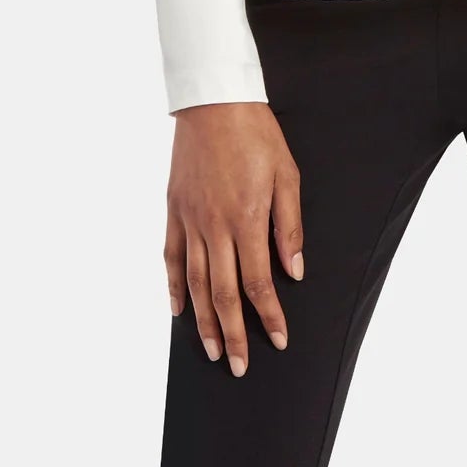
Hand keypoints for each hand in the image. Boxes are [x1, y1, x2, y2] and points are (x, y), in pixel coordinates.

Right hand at [164, 101, 302, 376]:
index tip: (278, 340)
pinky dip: (175, 286)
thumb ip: (289, 226)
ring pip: (195, 283)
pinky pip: (172, 256)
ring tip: (213, 350)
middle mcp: (214, 226)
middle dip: (233, 334)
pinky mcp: (174, 209)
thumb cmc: (256, 133)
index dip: (269, 316)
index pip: (258, 283)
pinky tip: (179, 309)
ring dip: (203, 321)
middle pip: (222, 293)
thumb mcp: (286, 174)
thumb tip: (294, 271)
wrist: (214, 100)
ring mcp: (190, 219)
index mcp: (246, 218)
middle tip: (240, 367)